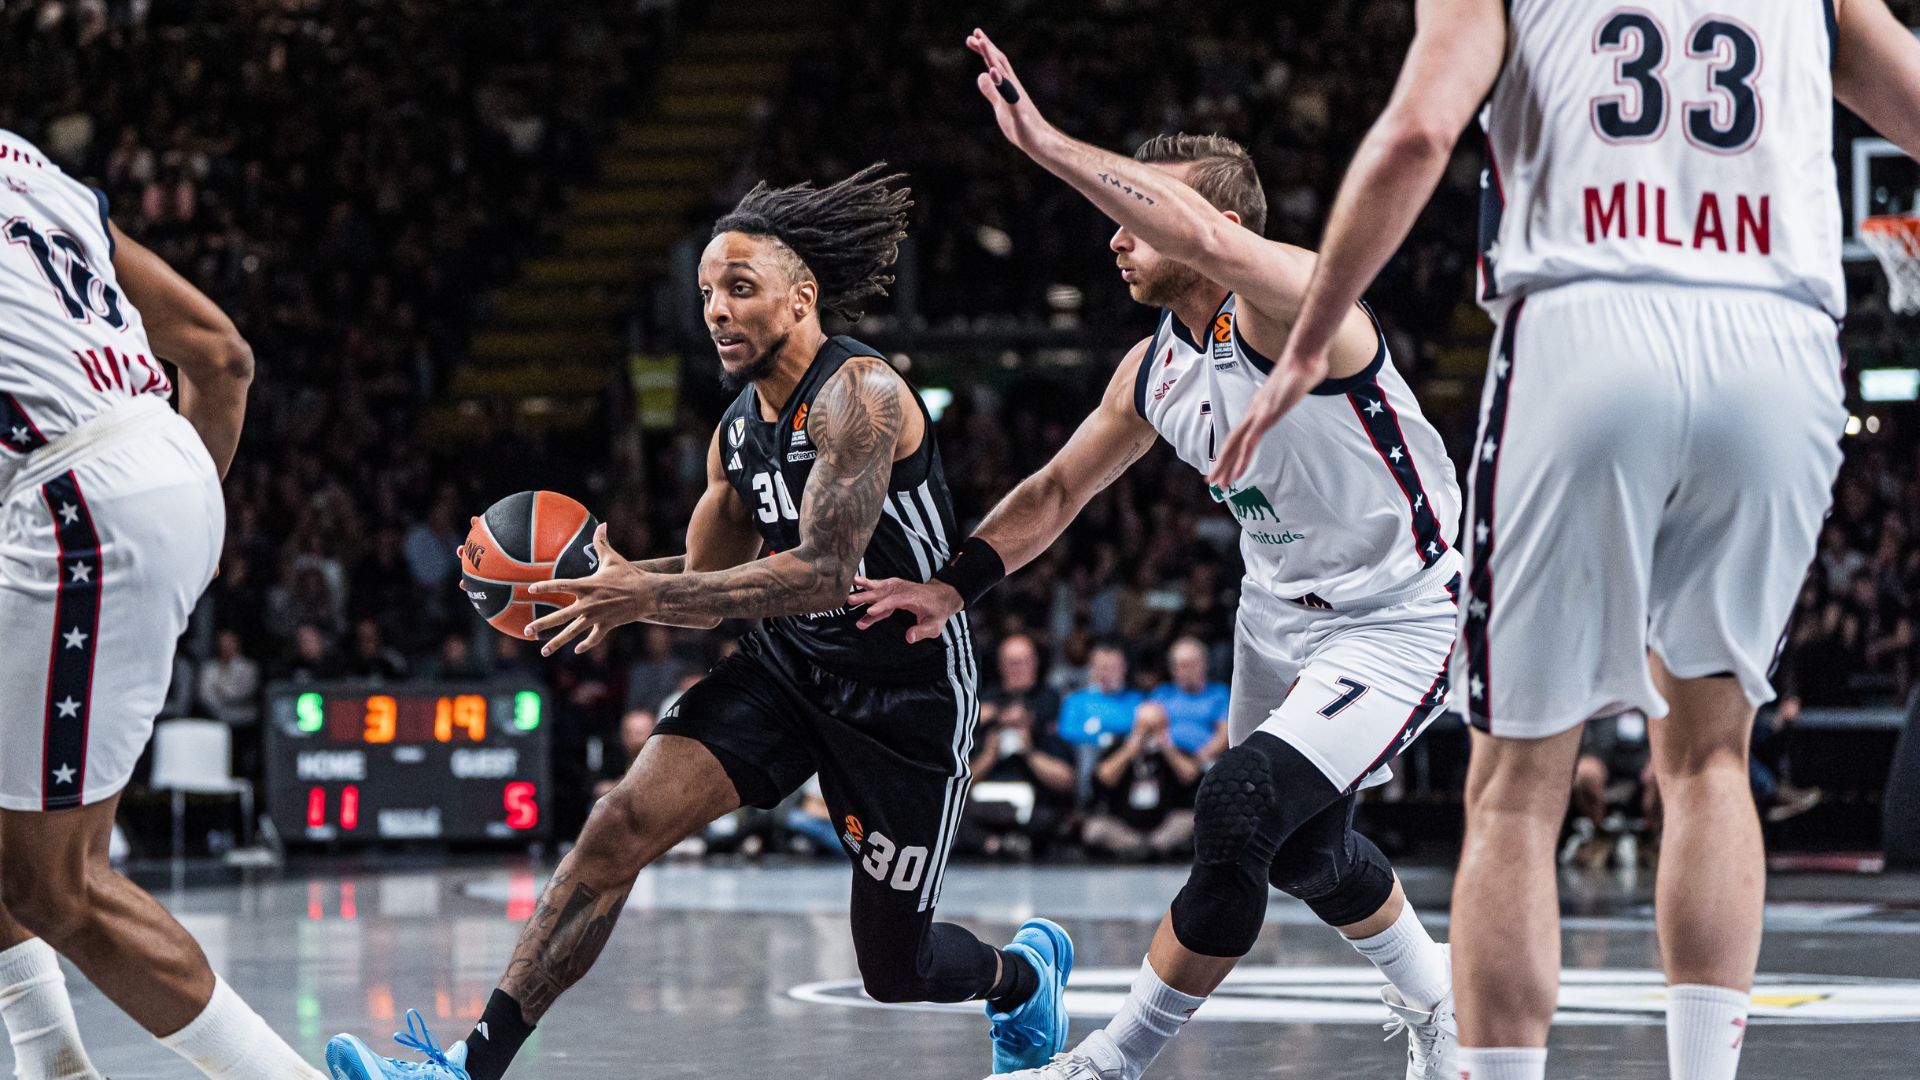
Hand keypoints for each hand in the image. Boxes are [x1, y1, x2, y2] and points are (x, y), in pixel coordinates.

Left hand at [524, 524, 648, 655]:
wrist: (648, 593)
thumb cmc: (629, 574)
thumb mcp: (613, 558)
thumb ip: (602, 542)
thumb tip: (602, 524)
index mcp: (587, 585)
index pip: (561, 585)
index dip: (545, 587)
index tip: (530, 590)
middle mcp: (588, 603)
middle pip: (560, 616)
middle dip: (542, 624)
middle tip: (526, 630)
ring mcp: (596, 616)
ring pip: (573, 632)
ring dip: (558, 642)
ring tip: (544, 651)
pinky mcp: (606, 625)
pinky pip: (593, 638)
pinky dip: (585, 644)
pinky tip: (576, 649)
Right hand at [848, 575, 961, 643]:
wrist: (943, 596)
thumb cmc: (938, 612)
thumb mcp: (934, 626)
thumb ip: (922, 632)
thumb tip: (909, 638)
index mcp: (912, 598)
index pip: (894, 601)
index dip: (882, 606)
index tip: (870, 611)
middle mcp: (903, 590)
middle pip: (883, 592)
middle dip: (866, 596)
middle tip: (850, 600)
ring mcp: (899, 587)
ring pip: (880, 587)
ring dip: (865, 587)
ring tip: (851, 584)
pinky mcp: (895, 587)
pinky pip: (881, 586)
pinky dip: (870, 584)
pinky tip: (858, 583)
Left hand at [966, 28, 1054, 153]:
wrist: (1040, 142)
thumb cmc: (1021, 125)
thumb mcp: (1000, 106)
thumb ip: (991, 91)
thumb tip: (981, 75)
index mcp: (1008, 87)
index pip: (994, 64)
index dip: (984, 50)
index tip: (972, 37)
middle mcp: (1013, 88)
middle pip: (999, 63)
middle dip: (986, 47)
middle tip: (974, 32)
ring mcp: (1016, 98)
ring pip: (1003, 73)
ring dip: (992, 58)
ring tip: (982, 43)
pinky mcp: (1018, 110)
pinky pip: (1009, 94)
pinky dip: (1001, 83)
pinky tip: (992, 72)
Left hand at [1207, 347, 1327, 486]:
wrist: (1305, 356)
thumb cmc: (1303, 369)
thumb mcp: (1293, 387)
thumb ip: (1290, 393)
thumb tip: (1296, 391)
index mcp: (1258, 408)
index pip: (1239, 433)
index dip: (1229, 450)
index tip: (1222, 465)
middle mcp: (1253, 412)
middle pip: (1231, 442)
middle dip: (1220, 464)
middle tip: (1210, 481)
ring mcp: (1258, 414)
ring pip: (1235, 446)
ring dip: (1226, 466)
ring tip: (1218, 484)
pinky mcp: (1267, 416)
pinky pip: (1250, 443)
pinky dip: (1242, 460)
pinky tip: (1237, 474)